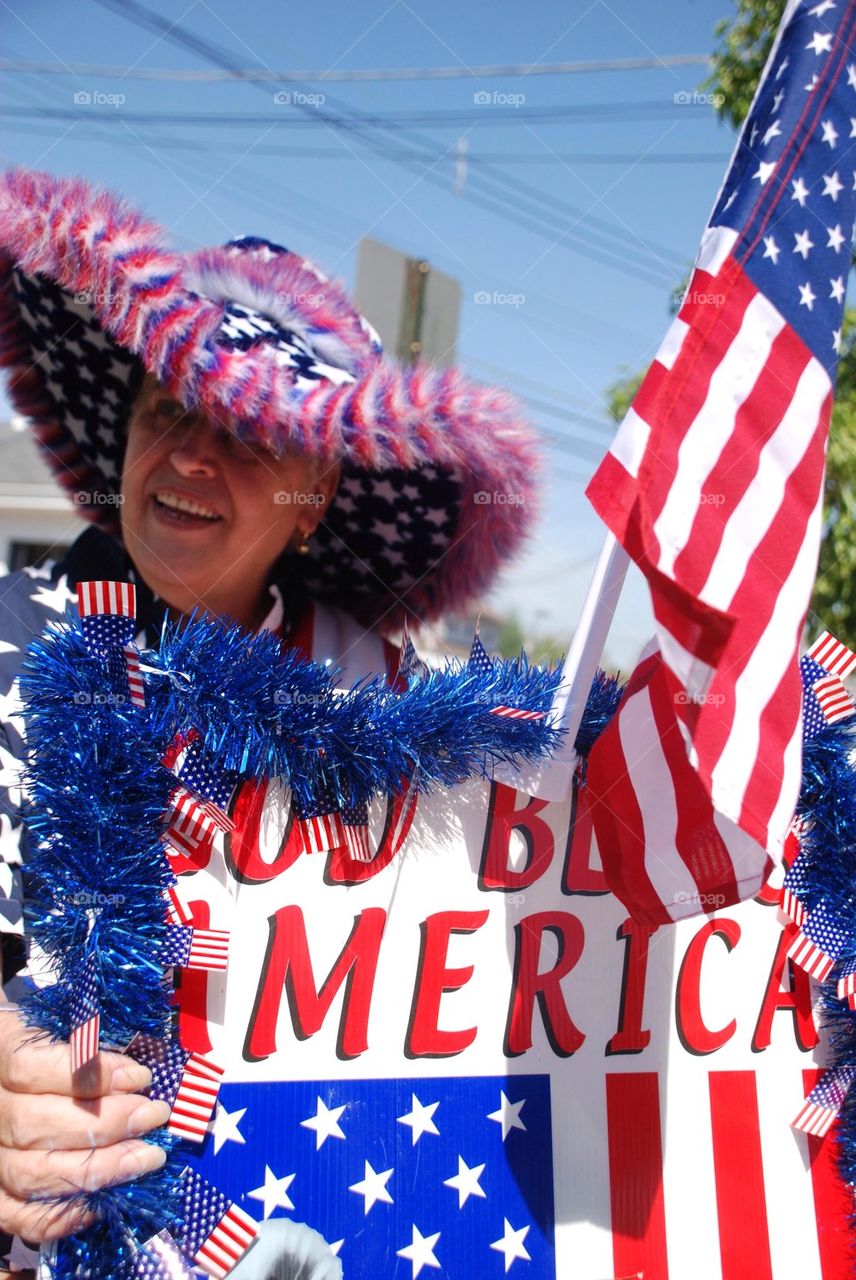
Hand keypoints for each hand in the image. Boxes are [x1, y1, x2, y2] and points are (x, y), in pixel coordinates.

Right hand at [0, 1003, 168, 1243]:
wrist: (9, 1073)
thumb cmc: (47, 1041)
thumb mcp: (62, 1023)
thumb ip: (91, 1043)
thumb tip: (140, 1071)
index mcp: (0, 1051)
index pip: (31, 1068)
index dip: (89, 1074)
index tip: (139, 1076)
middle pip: (35, 1125)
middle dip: (105, 1124)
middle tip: (153, 1116)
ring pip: (32, 1173)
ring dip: (97, 1169)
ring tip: (145, 1158)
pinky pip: (20, 1216)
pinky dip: (64, 1214)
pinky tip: (104, 1199)